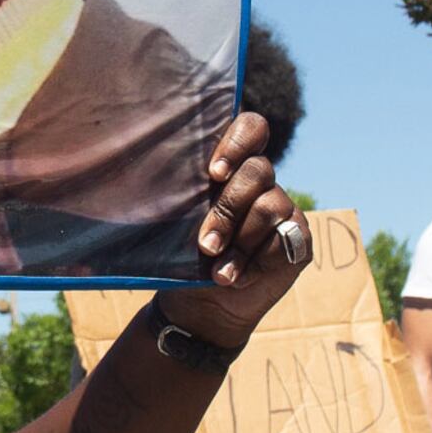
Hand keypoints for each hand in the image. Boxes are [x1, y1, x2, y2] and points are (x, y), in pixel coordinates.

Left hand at [152, 113, 304, 351]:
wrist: (200, 304)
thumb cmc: (180, 256)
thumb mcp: (168, 224)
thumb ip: (168, 197)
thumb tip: (134, 185)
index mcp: (231, 166)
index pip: (251, 128)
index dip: (237, 143)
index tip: (214, 173)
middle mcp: (260, 181)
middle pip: (257, 171)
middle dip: (228, 210)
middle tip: (206, 243)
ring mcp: (282, 207)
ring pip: (269, 206)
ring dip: (240, 241)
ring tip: (218, 269)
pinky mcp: (297, 238)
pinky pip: (284, 238)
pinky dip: (256, 262)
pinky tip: (236, 277)